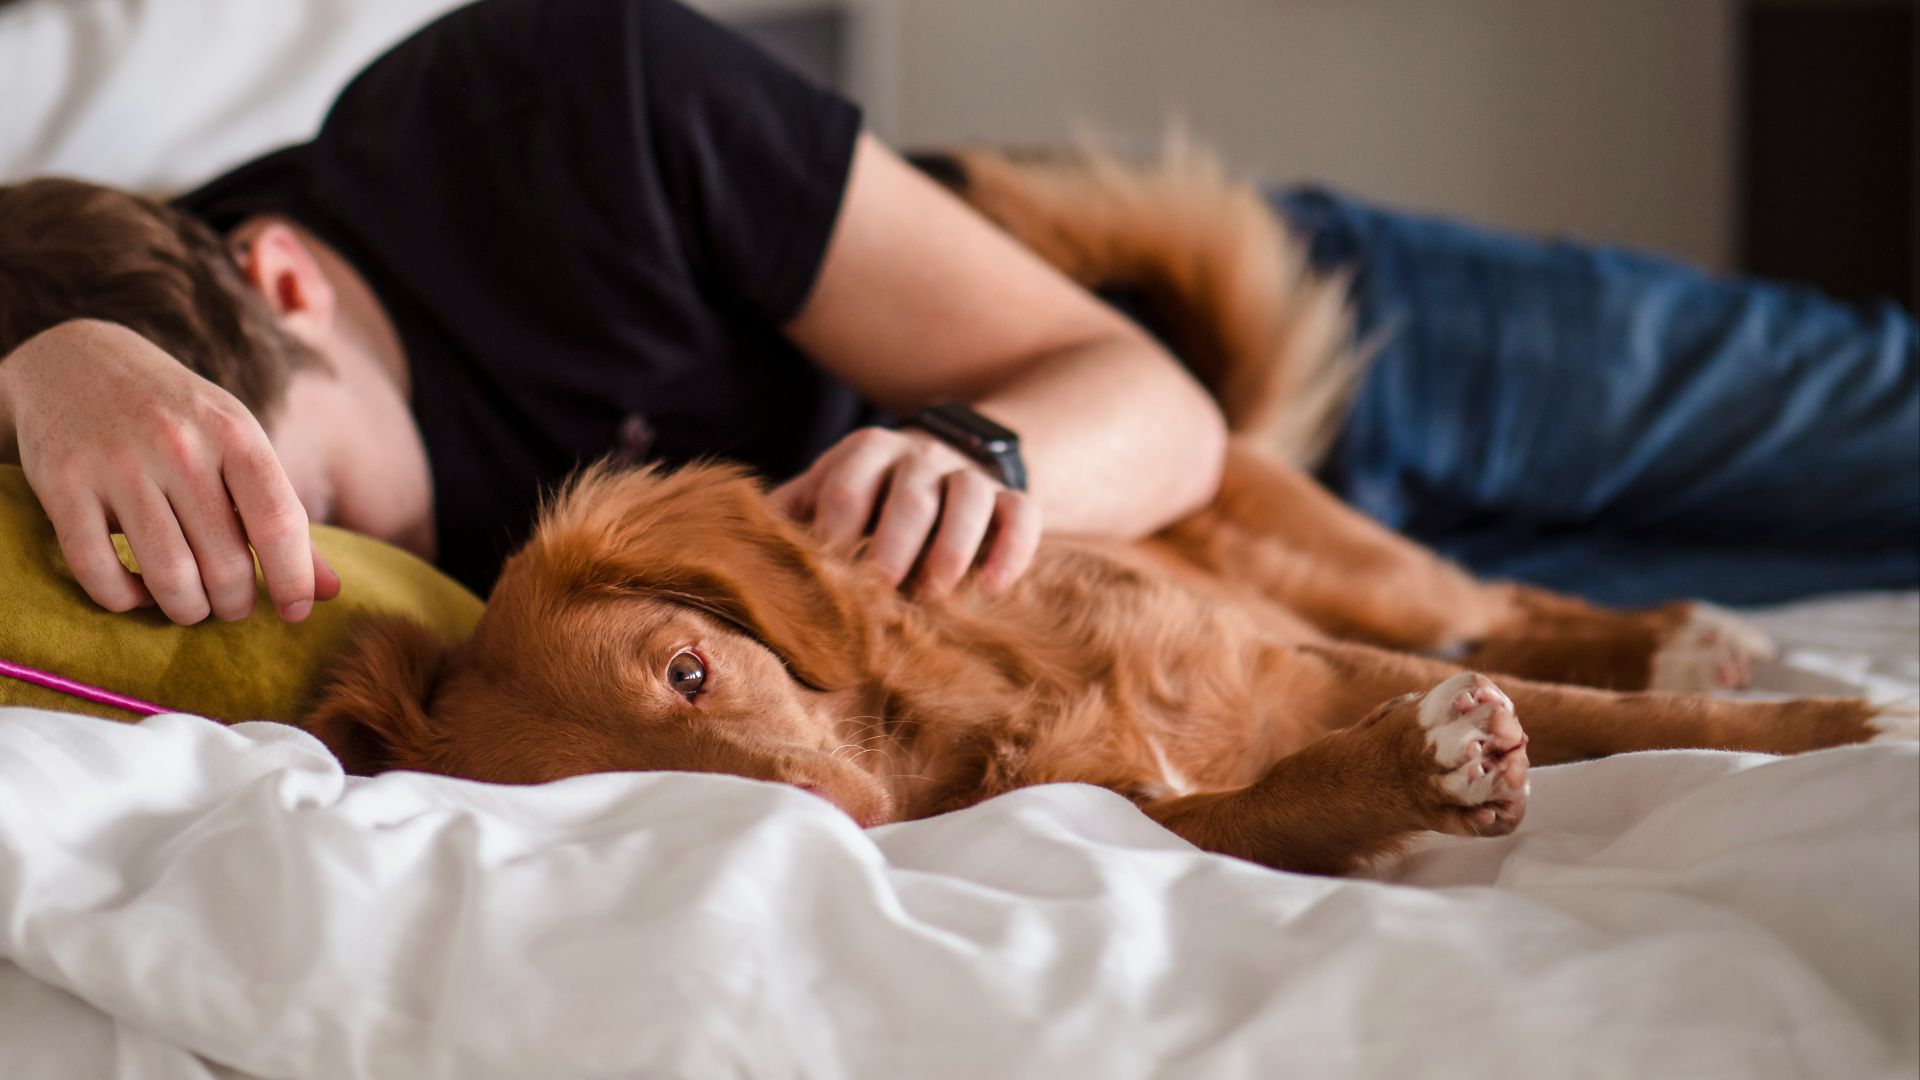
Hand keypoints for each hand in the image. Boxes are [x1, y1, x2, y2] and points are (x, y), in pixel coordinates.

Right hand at [0, 320, 339, 623]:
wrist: (77, 359)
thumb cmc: (179, 417)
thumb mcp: (238, 445)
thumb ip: (282, 516)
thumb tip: (331, 592)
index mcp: (234, 433)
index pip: (279, 521)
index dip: (293, 579)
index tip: (295, 611)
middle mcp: (178, 446)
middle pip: (225, 563)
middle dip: (235, 604)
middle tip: (232, 606)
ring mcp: (117, 463)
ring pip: (167, 575)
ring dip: (186, 610)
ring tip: (192, 605)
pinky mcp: (62, 483)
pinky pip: (98, 570)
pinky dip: (122, 599)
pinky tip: (136, 591)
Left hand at [769, 426, 1039, 596]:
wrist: (938, 466)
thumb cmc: (865, 498)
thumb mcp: (823, 493)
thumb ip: (789, 517)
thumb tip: (743, 558)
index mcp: (865, 451)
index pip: (847, 484)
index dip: (835, 529)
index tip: (826, 572)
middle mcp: (919, 456)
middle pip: (911, 493)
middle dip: (894, 542)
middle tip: (879, 587)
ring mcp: (968, 474)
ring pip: (970, 496)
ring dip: (952, 545)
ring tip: (935, 592)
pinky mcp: (1010, 498)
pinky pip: (1022, 514)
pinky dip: (1012, 549)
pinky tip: (992, 587)